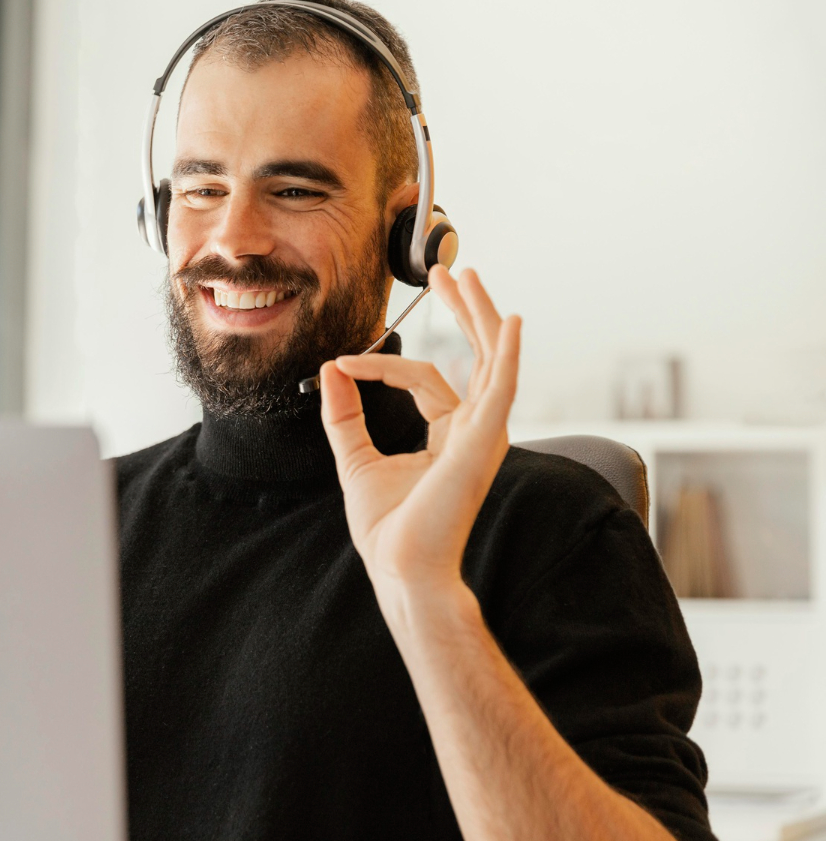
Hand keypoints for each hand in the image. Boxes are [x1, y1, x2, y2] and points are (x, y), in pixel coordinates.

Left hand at [317, 266, 520, 603]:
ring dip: (479, 316)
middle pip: (474, 357)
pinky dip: (508, 352)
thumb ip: (344, 413)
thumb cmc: (388, 530)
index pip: (425, 381)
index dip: (381, 367)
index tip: (344, 363)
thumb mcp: (354, 458)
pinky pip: (501, 388)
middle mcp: (473, 431)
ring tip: (466, 277)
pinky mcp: (483, 442)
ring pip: (490, 361)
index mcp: (449, 436)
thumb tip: (330, 368)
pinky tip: (511, 322)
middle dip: (462, 312)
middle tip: (447, 272)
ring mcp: (483, 436)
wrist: (400, 568)